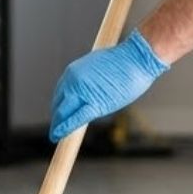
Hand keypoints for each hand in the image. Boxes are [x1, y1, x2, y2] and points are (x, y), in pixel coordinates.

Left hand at [49, 29, 168, 142]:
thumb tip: (89, 94)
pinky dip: (65, 127)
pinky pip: (76, 117)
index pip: (61, 92)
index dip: (59, 105)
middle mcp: (73, 80)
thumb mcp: (99, 69)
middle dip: (57, 117)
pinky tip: (57, 135)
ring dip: (59, 124)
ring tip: (56, 135)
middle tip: (55, 128)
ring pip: (64, 111)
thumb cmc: (124, 62)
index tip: (58, 114)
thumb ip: (89, 82)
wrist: (137, 58)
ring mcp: (81, 90)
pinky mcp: (94, 102)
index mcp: (74, 71)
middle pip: (59, 103)